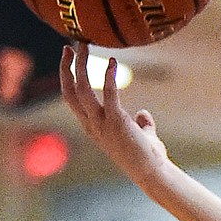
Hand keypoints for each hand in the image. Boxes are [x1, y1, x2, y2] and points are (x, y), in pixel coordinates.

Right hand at [60, 44, 171, 187]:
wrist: (153, 174)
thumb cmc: (147, 157)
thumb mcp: (140, 137)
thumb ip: (140, 124)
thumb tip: (143, 114)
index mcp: (93, 127)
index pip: (71, 99)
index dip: (67, 77)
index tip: (69, 59)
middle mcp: (92, 125)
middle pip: (69, 92)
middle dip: (66, 67)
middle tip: (70, 46)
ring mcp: (102, 124)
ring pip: (82, 89)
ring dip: (81, 66)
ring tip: (84, 45)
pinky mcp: (117, 122)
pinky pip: (108, 93)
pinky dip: (108, 76)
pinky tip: (112, 61)